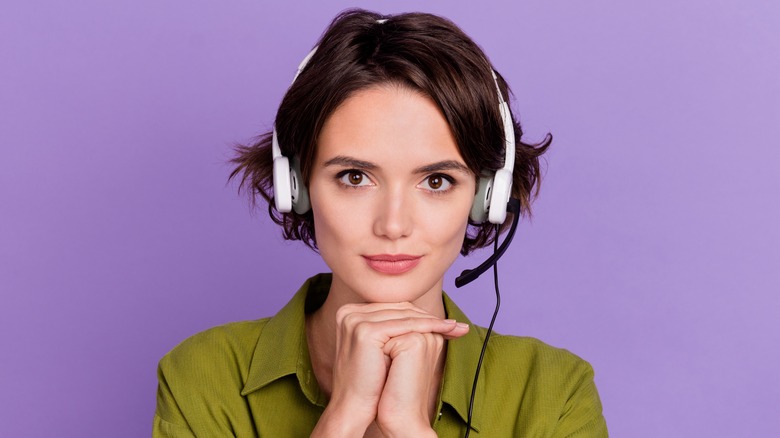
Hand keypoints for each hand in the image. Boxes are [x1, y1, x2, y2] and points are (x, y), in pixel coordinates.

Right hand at [311, 302, 467, 436]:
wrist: (353, 407)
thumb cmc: (369, 382)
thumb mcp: (380, 349)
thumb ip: (393, 328)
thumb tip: (422, 317)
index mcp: (349, 313)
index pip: (393, 308)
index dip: (421, 315)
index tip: (446, 324)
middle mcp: (348, 312)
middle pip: (399, 309)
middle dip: (430, 318)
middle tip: (455, 325)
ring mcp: (355, 320)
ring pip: (403, 315)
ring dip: (433, 321)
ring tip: (454, 328)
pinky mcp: (365, 330)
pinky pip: (404, 325)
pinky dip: (427, 326)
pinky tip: (444, 331)